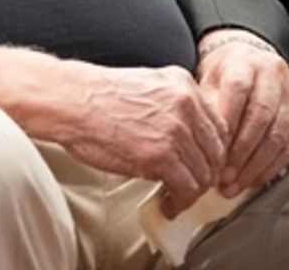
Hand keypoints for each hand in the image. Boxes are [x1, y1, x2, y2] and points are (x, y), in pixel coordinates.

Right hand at [0, 48, 227, 214]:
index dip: (212, 151)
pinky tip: (168, 204)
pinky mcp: (162, 156)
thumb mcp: (145, 86)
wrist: (69, 100)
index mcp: (182, 84)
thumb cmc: (96, 96)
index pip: (218, 126)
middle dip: (204, 174)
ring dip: (191, 192)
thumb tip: (188, 137)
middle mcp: (185, 104)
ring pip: (203, 173)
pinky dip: (179, 202)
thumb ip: (172, 104)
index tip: (201, 164)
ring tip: (176, 198)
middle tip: (190, 186)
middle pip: (216, 152)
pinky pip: (186, 188)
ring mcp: (175, 130)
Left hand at [196, 31, 288, 196]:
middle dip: (241, 152)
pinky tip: (255, 179)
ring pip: (280, 134)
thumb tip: (203, 147)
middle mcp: (274, 74)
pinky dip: (273, 166)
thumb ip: (207, 109)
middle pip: (261, 116)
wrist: (249, 63)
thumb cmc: (224, 77)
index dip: (227, 124)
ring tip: (237, 184)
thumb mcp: (208, 83)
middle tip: (224, 177)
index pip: (238, 91)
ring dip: (257, 165)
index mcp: (245, 62)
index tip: (213, 151)